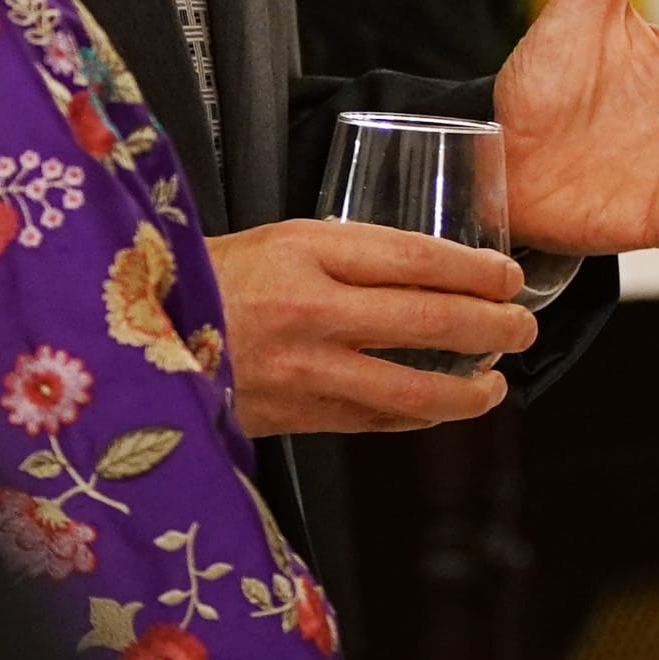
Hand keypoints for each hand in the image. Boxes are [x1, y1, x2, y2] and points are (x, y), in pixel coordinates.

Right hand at [208, 221, 532, 434]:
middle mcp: (310, 311)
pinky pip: (377, 421)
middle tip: (522, 327)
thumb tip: (428, 270)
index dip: (475, 270)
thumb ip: (347, 252)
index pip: (416, 257)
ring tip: (496, 382)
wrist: (136, 341)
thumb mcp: (277, 238)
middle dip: (492, 327)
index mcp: (304, 252)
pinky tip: (441, 408)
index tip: (508, 276)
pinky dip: (418, 415)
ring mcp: (305, 371)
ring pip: (412, 388)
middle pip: (429, 321)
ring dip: (469, 389)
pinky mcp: (296, 417)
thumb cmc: (209, 280)